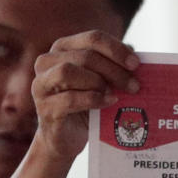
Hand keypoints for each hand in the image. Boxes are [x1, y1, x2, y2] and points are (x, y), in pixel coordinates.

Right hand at [31, 30, 139, 161]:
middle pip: (85, 56)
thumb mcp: (100, 82)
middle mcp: (47, 62)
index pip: (92, 38)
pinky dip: (92, 99)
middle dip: (114, 70)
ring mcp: (42, 85)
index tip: (136, 64)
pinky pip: (69, 98)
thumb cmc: (85, 106)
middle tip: (134, 86)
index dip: (116, 49)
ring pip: (68, 71)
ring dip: (98, 82)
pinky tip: (108, 103)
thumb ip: (112, 67)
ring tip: (116, 94)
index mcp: (63, 48)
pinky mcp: (44, 108)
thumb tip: (134, 56)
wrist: (66, 139)